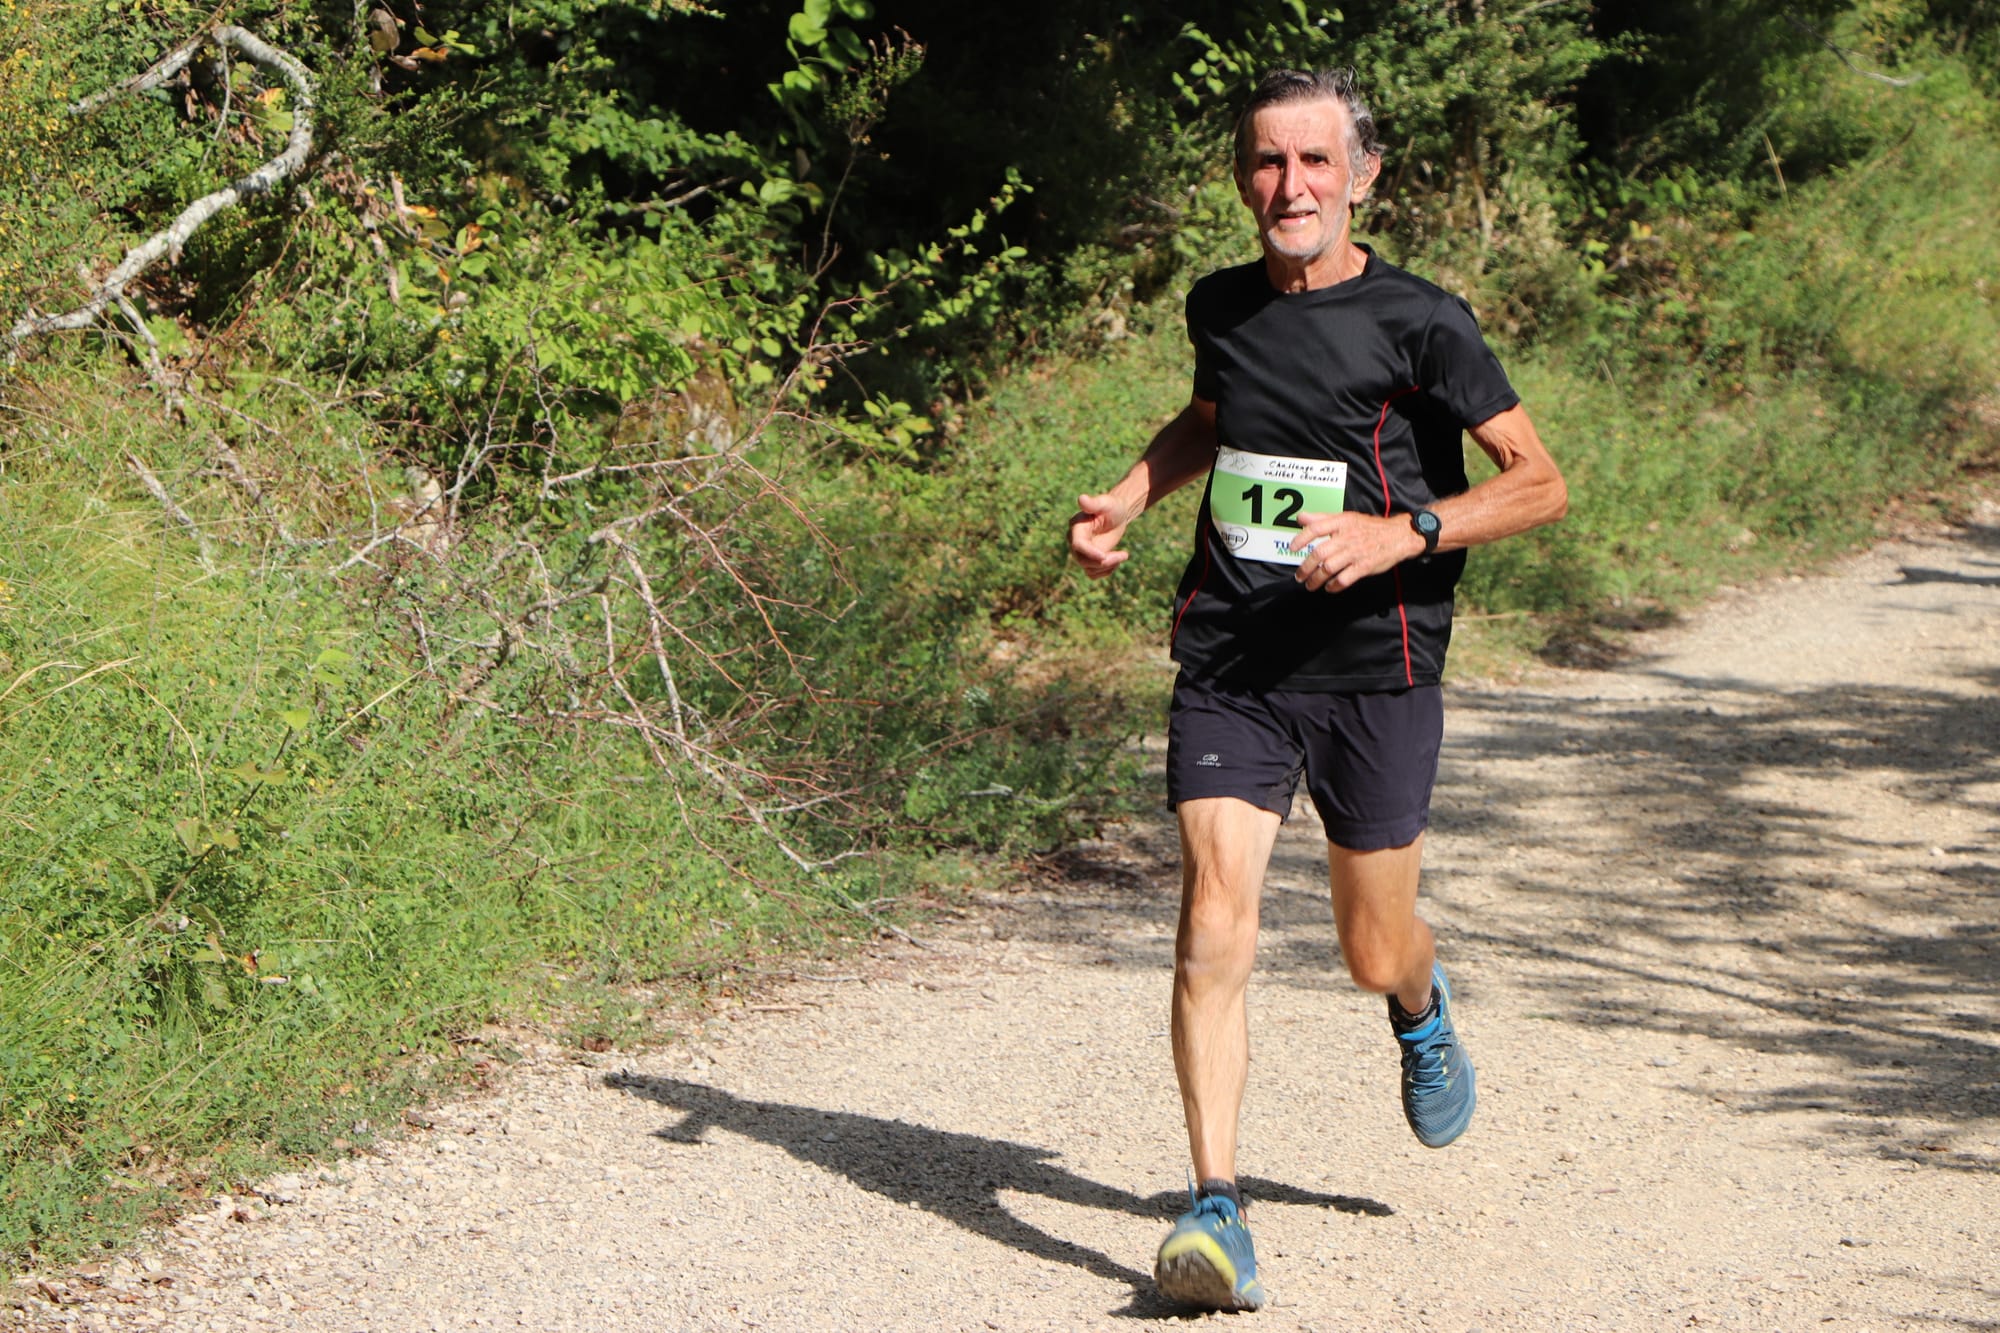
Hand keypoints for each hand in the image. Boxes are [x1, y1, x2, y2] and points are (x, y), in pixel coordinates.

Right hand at [1068, 491, 1137, 577]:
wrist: (1116, 515)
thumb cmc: (1111, 506)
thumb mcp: (1105, 503)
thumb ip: (1093, 503)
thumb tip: (1081, 499)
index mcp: (1077, 527)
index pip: (1077, 545)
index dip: (1089, 552)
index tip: (1104, 556)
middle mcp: (1075, 541)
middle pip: (1083, 560)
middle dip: (1104, 561)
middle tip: (1124, 555)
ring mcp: (1081, 552)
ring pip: (1089, 569)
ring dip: (1108, 566)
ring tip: (1123, 555)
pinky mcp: (1089, 560)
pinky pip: (1093, 574)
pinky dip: (1106, 571)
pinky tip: (1117, 560)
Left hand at [1288, 511, 1424, 591]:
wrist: (1399, 535)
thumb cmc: (1369, 527)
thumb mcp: (1346, 518)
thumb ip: (1322, 519)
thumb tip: (1300, 518)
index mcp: (1342, 522)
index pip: (1316, 528)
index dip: (1301, 538)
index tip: (1292, 548)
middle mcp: (1347, 536)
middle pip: (1319, 553)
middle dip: (1305, 567)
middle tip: (1299, 576)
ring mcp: (1356, 552)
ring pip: (1329, 568)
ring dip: (1316, 579)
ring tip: (1310, 585)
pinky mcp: (1365, 566)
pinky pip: (1344, 579)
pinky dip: (1334, 585)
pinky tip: (1330, 587)